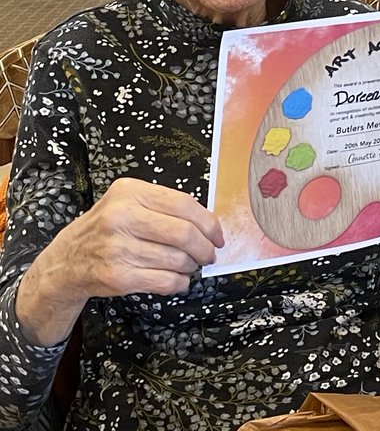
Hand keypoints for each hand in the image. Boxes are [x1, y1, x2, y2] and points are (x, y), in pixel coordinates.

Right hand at [16, 177, 223, 345]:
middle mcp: (121, 218)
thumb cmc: (107, 229)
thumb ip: (165, 206)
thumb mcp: (129, 202)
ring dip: (191, 266)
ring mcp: (118, 248)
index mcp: (129, 192)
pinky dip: (179, 283)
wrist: (67, 261)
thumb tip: (209, 223)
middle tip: (209, 254)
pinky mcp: (118, 277)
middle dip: (204, 247)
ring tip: (189, 265)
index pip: (183, 204)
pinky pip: (164, 281)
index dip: (208, 222)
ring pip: (176, 259)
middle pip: (183, 233)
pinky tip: (178, 279)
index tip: (218, 235)